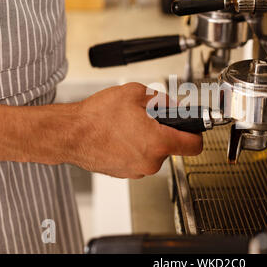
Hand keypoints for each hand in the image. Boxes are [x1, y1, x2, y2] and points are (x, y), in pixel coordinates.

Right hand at [67, 83, 202, 178]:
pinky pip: (140, 159)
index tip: (193, 128)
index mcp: (159, 142)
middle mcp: (151, 162)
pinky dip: (135, 148)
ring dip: (148, 139)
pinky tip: (120, 136)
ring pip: (154, 153)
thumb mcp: (135, 93)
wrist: (70, 134)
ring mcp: (137, 170)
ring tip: (128, 126)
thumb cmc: (97, 116)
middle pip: (172, 147)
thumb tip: (174, 107)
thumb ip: (162, 100)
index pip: (195, 145)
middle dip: (164, 131)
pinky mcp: (125, 173)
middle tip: (148, 118)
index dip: (196, 134)